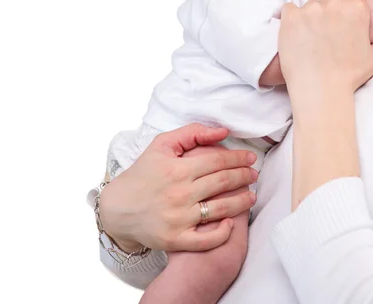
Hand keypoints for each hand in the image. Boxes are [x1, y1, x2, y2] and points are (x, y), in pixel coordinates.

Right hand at [99, 124, 256, 252]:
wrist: (117, 208)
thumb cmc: (142, 174)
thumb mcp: (162, 145)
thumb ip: (193, 133)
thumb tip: (223, 132)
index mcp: (178, 169)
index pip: (218, 161)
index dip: (238, 158)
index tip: (250, 158)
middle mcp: (180, 193)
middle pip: (223, 182)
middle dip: (244, 176)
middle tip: (254, 174)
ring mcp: (178, 218)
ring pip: (220, 209)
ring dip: (241, 201)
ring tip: (252, 196)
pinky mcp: (175, 240)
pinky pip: (206, 239)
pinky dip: (222, 232)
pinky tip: (232, 223)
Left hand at [279, 0, 372, 96]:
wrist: (320, 89)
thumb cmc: (349, 77)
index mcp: (356, 8)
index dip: (344, 3)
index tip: (340, 17)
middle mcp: (333, 4)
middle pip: (328, 0)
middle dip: (327, 13)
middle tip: (326, 35)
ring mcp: (310, 9)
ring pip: (309, 6)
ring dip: (310, 18)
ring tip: (311, 41)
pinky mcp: (290, 16)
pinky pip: (290, 10)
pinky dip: (292, 20)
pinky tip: (297, 36)